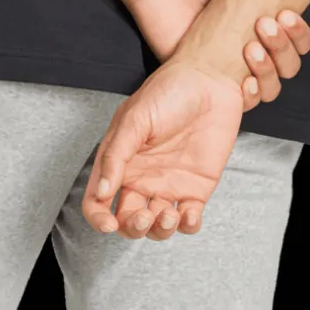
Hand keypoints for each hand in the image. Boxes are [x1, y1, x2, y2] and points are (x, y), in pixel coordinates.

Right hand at [81, 54, 244, 242]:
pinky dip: (187, 226)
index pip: (98, 200)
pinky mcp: (197, 188)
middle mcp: (142, 177)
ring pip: (157, 227)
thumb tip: (101, 193)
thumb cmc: (169, 90)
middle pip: (127, 221)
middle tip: (143, 216)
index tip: (108, 223)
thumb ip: (116, 155)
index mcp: (121, 161)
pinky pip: (188, 220)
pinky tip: (188, 214)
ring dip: (159, 232)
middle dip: (132, 228)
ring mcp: (169, 184)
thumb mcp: (136, 117)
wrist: (210, 78)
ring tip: (168, 216)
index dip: (98, 218)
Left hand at [127, 0, 309, 107]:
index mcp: (260, 22)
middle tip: (267, 26)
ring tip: (251, 48)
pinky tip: (245, 80)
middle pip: (287, 65)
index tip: (287, 16)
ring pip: (269, 86)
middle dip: (284, 50)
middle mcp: (249, 45)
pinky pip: (239, 101)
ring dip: (269, 71)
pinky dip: (249, 95)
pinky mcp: (206, 78)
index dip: (299, 34)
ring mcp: (230, 65)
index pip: (294, 39)